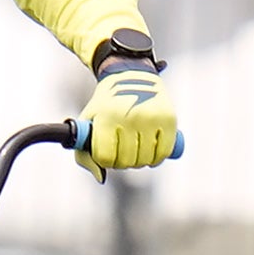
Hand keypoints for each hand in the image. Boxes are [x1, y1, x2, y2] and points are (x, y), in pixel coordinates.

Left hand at [77, 62, 178, 176]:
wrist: (130, 76)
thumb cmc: (105, 106)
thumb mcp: (88, 123)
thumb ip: (84, 154)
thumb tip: (101, 178)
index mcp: (106, 118)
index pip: (104, 157)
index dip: (104, 160)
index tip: (105, 153)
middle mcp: (129, 118)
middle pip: (125, 161)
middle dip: (121, 162)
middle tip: (120, 152)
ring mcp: (151, 119)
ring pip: (144, 160)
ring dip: (138, 161)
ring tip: (134, 150)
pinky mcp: (169, 119)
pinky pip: (164, 153)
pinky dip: (156, 157)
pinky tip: (149, 152)